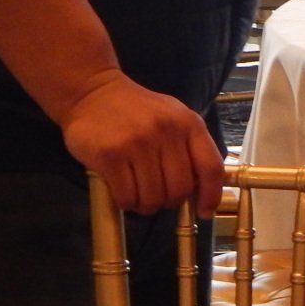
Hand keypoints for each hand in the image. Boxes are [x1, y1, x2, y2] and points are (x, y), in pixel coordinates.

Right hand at [60, 70, 224, 216]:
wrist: (93, 93)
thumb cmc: (136, 110)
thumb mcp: (172, 117)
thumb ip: (188, 147)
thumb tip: (201, 191)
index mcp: (188, 122)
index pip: (211, 167)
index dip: (211, 196)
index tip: (204, 212)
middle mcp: (166, 131)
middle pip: (180, 190)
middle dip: (169, 202)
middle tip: (157, 197)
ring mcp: (137, 142)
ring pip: (153, 198)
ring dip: (145, 205)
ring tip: (137, 194)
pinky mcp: (110, 155)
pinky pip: (126, 196)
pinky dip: (126, 202)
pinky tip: (122, 191)